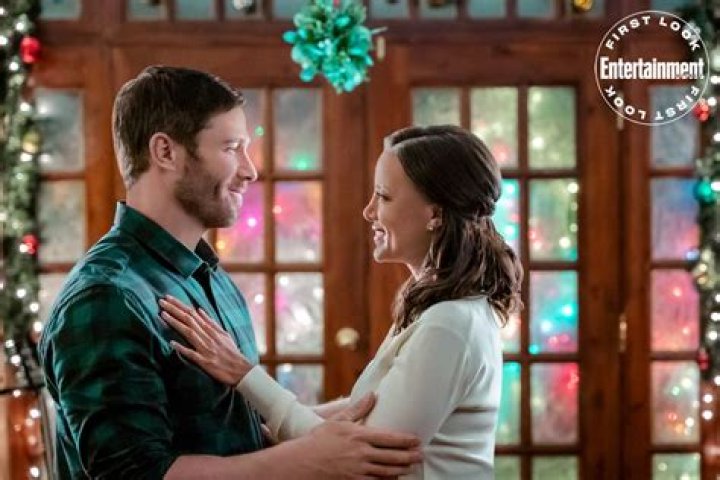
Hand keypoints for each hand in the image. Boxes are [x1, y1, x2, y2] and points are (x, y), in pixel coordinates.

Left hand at [159, 295, 252, 385]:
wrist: (241, 370)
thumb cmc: (231, 352)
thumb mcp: (224, 334)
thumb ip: (211, 322)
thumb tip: (200, 310)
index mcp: (211, 329)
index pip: (193, 313)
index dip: (179, 305)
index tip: (168, 298)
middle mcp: (208, 336)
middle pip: (189, 320)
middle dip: (174, 309)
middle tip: (161, 301)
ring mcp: (206, 348)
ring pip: (189, 332)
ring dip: (175, 323)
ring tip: (162, 315)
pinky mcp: (205, 362)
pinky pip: (192, 354)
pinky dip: (182, 348)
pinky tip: (172, 343)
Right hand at [296, 393, 421, 478]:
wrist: (302, 463)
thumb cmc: (319, 440)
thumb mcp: (337, 421)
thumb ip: (358, 409)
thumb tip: (372, 394)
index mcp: (359, 436)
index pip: (389, 438)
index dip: (406, 440)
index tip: (417, 440)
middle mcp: (362, 454)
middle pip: (392, 456)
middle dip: (409, 456)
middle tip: (421, 454)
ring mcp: (359, 471)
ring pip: (387, 472)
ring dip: (402, 469)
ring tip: (411, 466)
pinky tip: (394, 478)